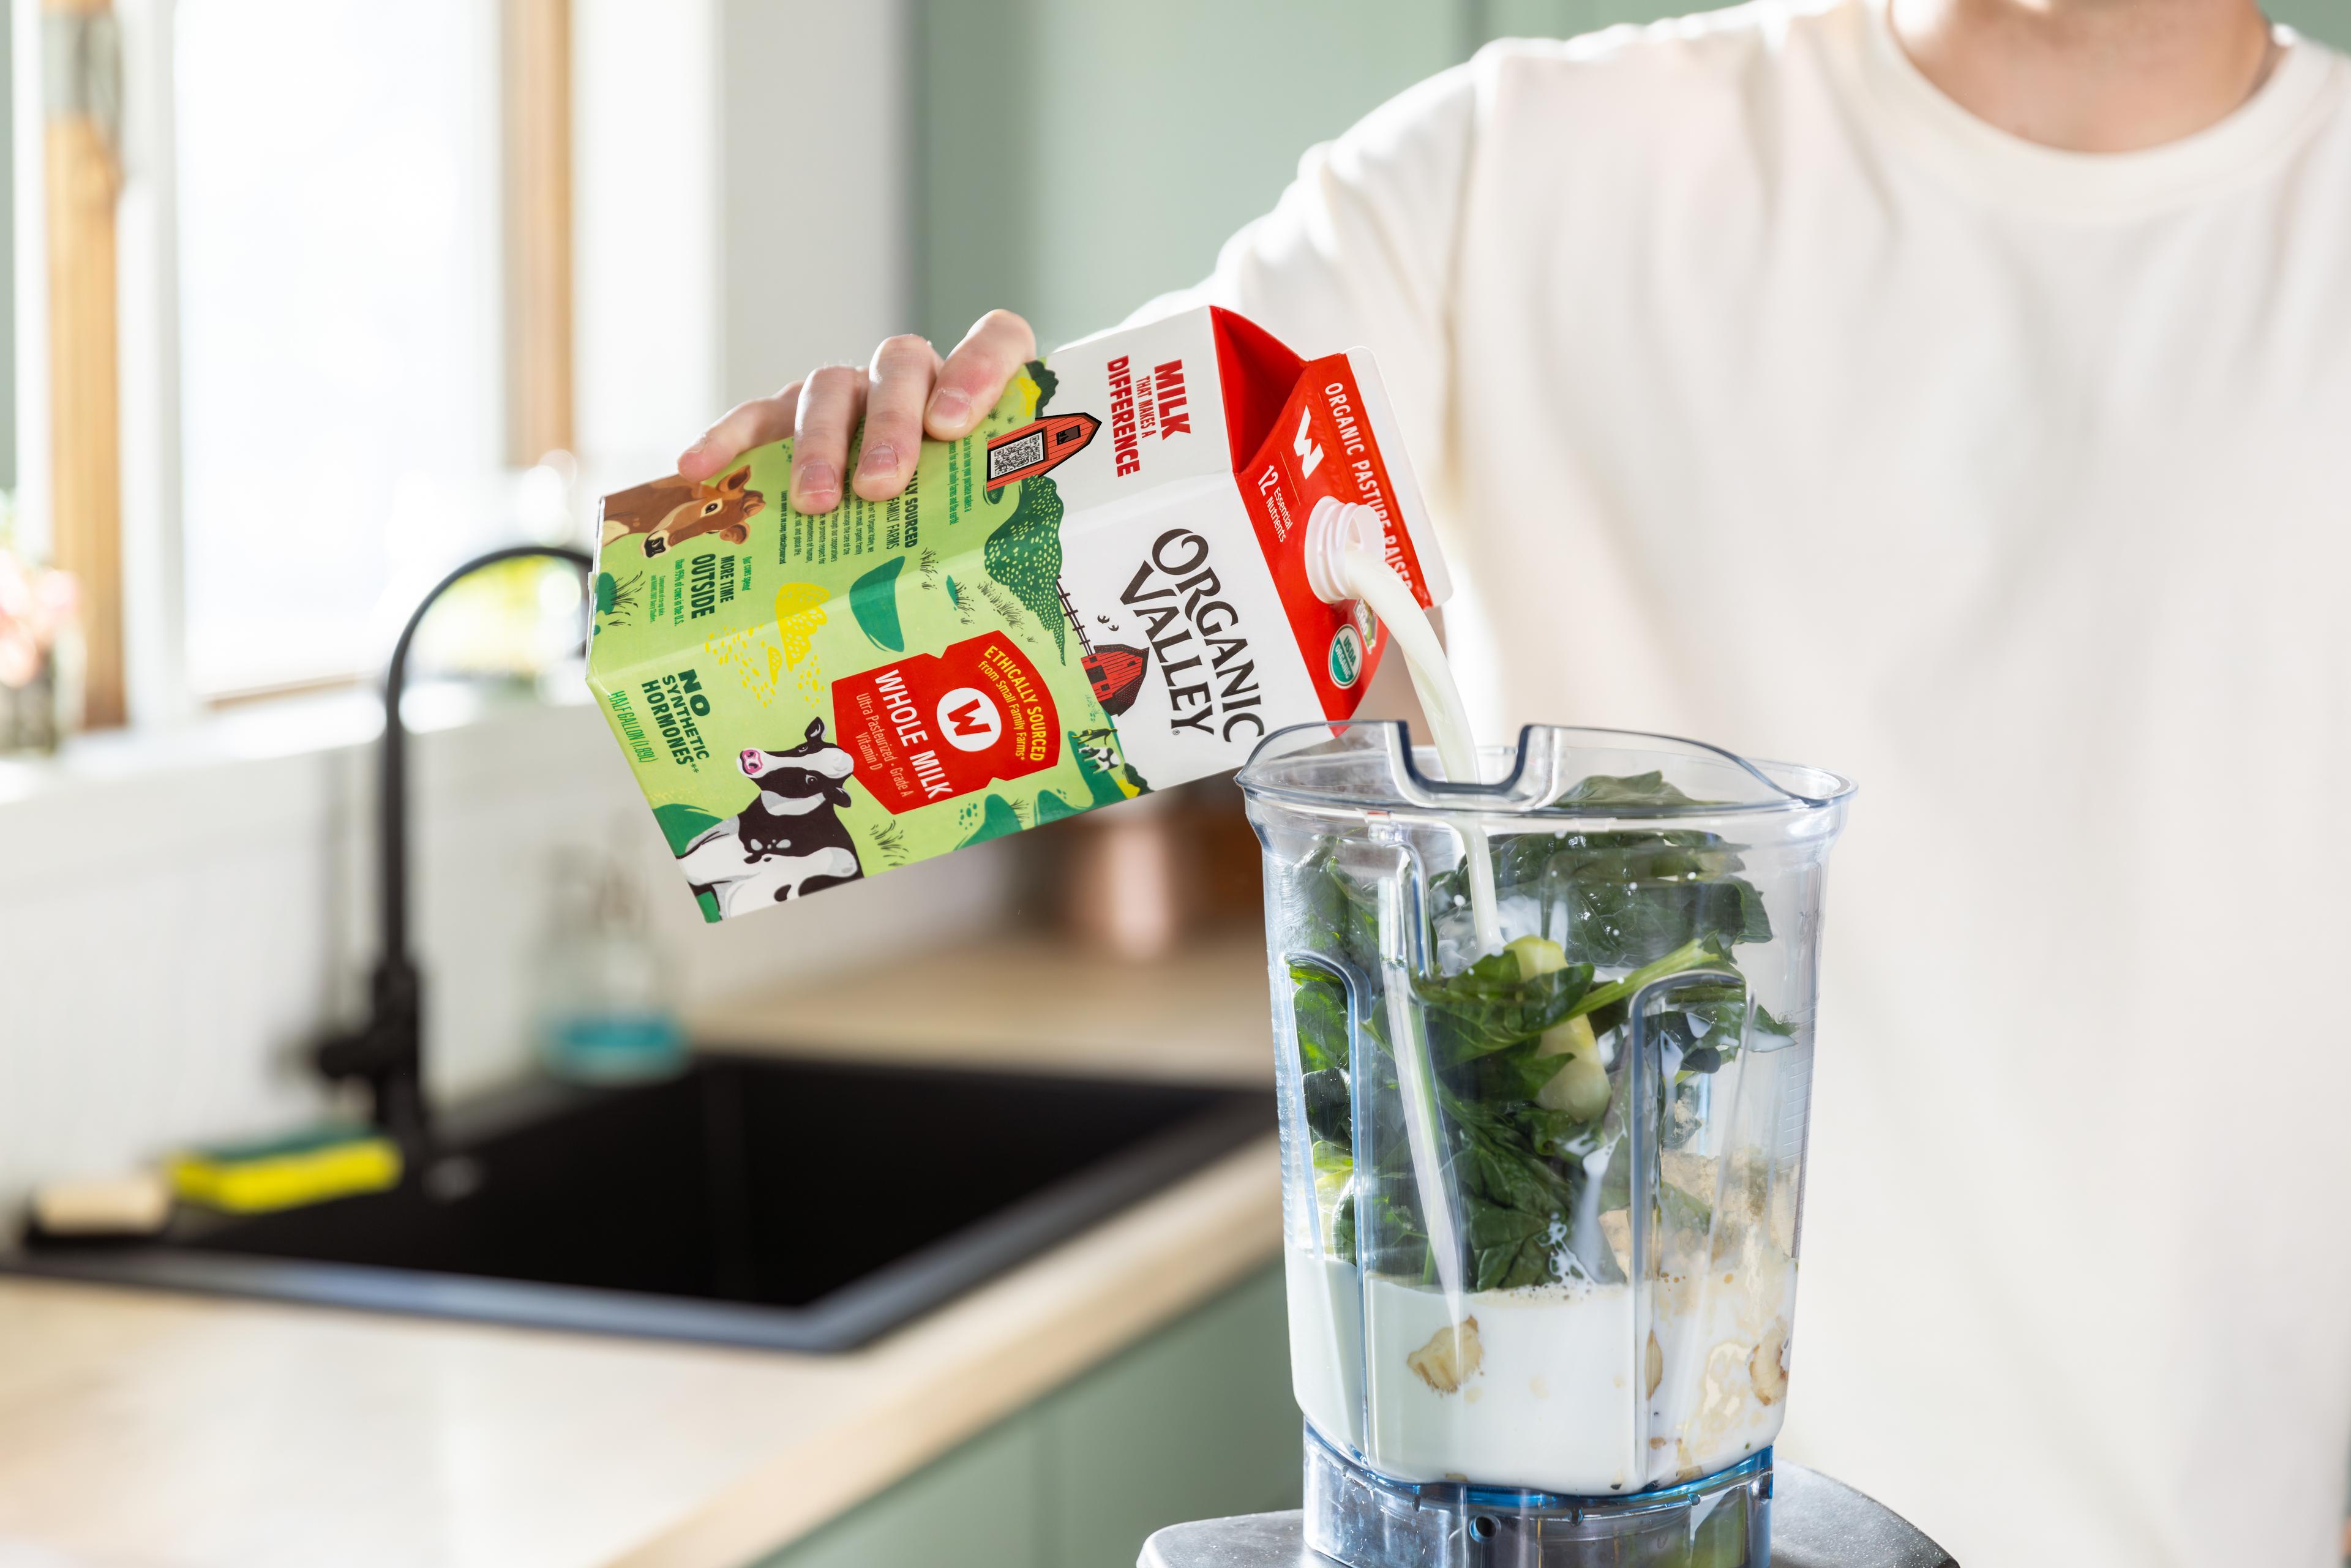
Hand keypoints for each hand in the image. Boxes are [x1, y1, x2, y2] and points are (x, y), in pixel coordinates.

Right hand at [676, 309, 1035, 513]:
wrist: (922, 506)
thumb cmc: (968, 525)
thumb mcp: (999, 526)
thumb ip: (1016, 542)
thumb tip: (1047, 646)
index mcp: (982, 389)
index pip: (998, 340)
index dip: (979, 369)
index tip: (955, 426)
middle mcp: (917, 377)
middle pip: (903, 367)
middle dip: (890, 426)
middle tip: (881, 485)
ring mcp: (854, 392)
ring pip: (834, 388)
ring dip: (821, 444)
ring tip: (815, 503)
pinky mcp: (797, 414)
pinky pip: (761, 417)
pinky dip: (729, 438)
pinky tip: (698, 469)